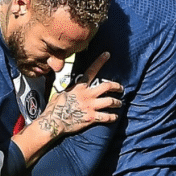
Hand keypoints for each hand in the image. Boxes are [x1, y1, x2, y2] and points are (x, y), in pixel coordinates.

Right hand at [12, 52, 122, 166]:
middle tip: (121, 88)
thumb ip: (69, 90)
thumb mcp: (60, 94)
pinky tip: (114, 117)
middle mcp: (87, 95)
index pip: (91, 70)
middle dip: (117, 86)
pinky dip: (113, 117)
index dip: (100, 61)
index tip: (107, 54)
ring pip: (110, 101)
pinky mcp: (92, 118)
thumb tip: (69, 88)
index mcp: (79, 87)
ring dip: (117, 102)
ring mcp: (90, 106)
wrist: (53, 122)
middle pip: (107, 86)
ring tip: (119, 104)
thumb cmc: (54, 108)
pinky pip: (107, 117)